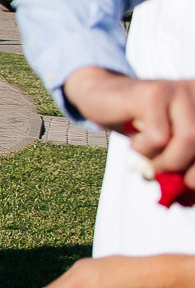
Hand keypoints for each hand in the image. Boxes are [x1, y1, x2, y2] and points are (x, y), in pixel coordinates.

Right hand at [61, 68, 194, 176]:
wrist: (101, 96)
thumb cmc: (138, 123)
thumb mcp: (167, 147)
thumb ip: (180, 166)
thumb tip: (186, 197)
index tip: (188, 187)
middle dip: (187, 169)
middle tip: (166, 179)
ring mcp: (178, 90)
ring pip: (188, 138)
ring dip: (165, 161)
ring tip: (149, 160)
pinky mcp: (154, 92)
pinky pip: (158, 136)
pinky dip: (144, 149)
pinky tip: (135, 142)